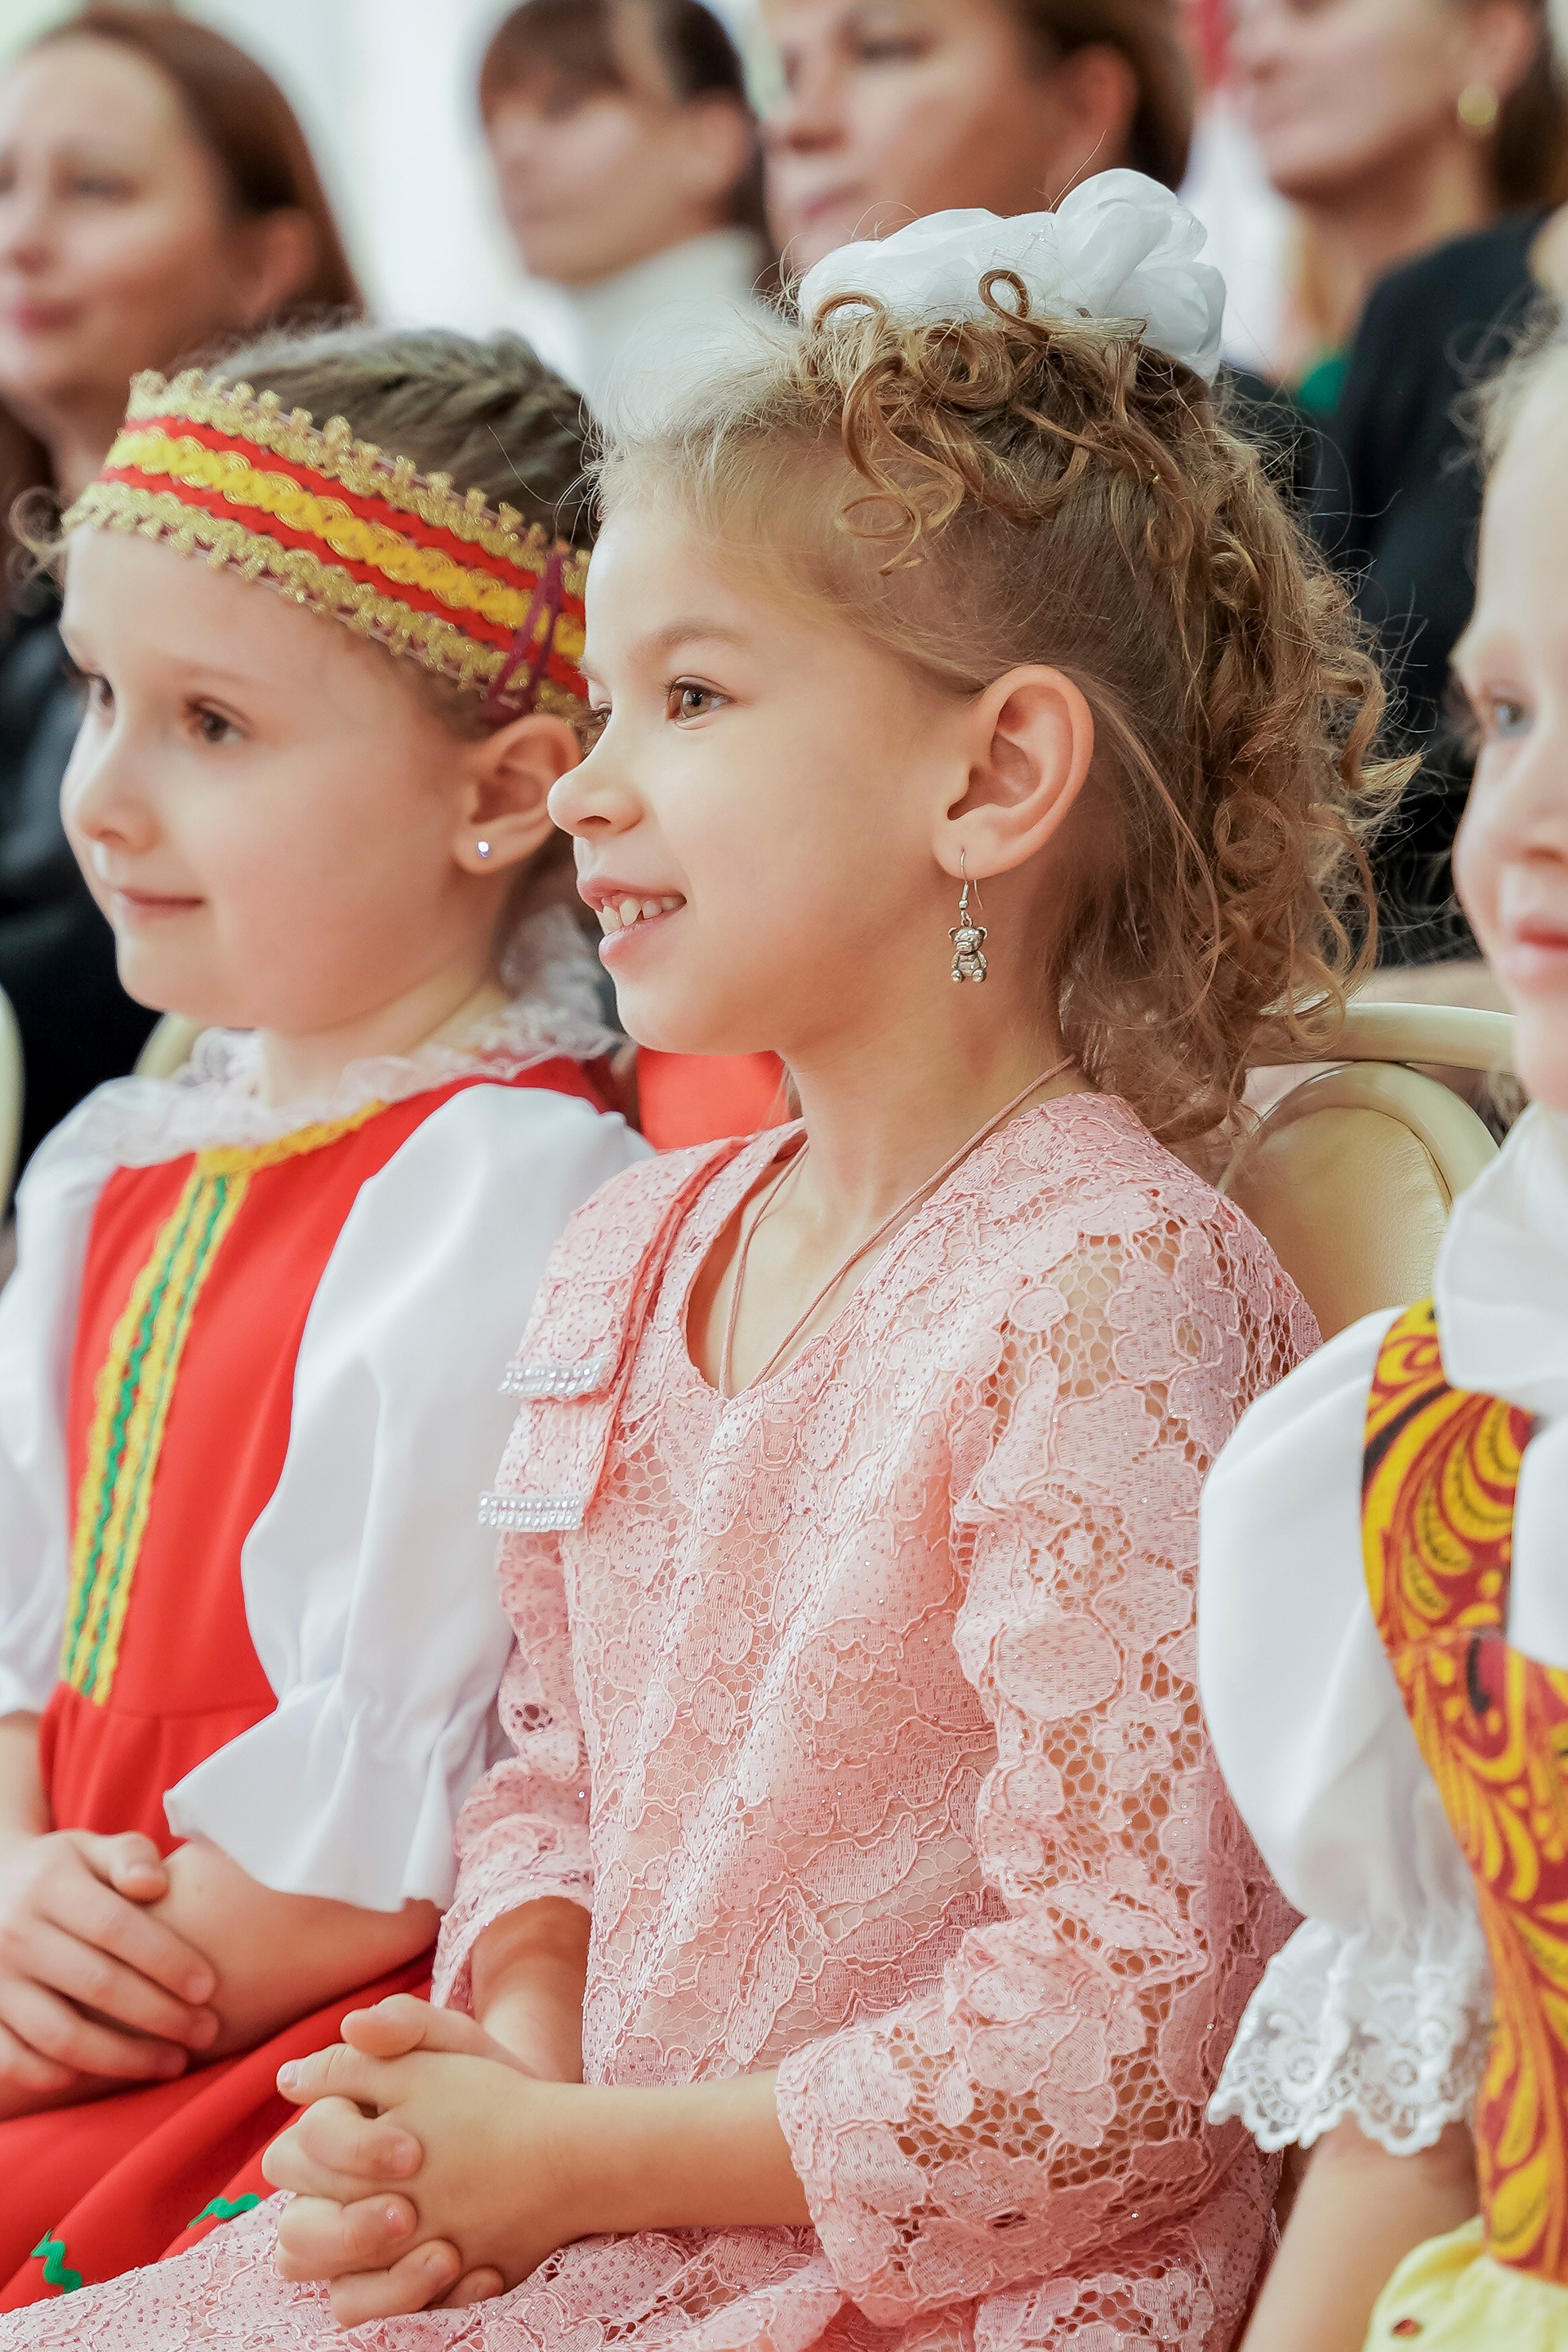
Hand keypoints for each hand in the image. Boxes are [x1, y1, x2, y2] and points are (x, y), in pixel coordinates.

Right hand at [0, 1830, 217, 2103]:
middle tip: (207, 2031)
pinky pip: (14, 2061)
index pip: (116, 1928)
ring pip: (60, 2035)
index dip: (166, 1960)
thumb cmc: (61, 1873)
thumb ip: (130, 1856)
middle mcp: (16, 1934)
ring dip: (122, 2058)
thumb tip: (156, 1884)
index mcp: (50, 1886)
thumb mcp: (90, 1848)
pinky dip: (57, 2075)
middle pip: (97, 1985)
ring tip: (172, 2063)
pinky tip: (103, 2075)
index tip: (208, 1987)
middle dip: (160, 2015)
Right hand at [266, 2017, 579, 2326]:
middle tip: (409, 2214)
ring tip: (443, 2257)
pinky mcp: (385, 2277)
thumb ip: (407, 2025)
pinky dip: (411, 2299)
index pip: (304, 2146)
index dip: (349, 2152)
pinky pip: (364, 2306)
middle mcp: (330, 2189)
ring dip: (374, 2276)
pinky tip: (477, 2274)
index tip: (413, 2153)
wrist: (543, 2137)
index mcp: (335, 2127)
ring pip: (316, 2275)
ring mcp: (352, 2239)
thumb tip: (351, 2025)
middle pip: (296, 2226)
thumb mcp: (456, 2044)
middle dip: (348, 2228)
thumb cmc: (486, 2082)